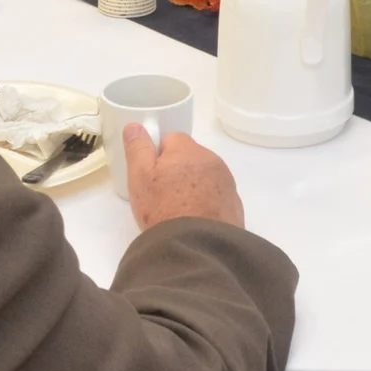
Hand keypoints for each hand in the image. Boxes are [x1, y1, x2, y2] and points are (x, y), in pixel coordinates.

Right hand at [120, 125, 243, 230]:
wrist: (197, 246)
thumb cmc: (163, 208)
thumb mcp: (140, 177)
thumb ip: (138, 148)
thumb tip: (135, 125)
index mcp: (188, 150)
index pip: (172, 139)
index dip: (158, 156)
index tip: (151, 177)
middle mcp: (212, 161)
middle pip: (190, 158)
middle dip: (177, 171)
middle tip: (162, 196)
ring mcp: (227, 184)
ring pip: (205, 177)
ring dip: (194, 187)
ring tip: (179, 211)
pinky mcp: (235, 206)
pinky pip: (217, 198)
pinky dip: (207, 205)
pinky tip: (196, 221)